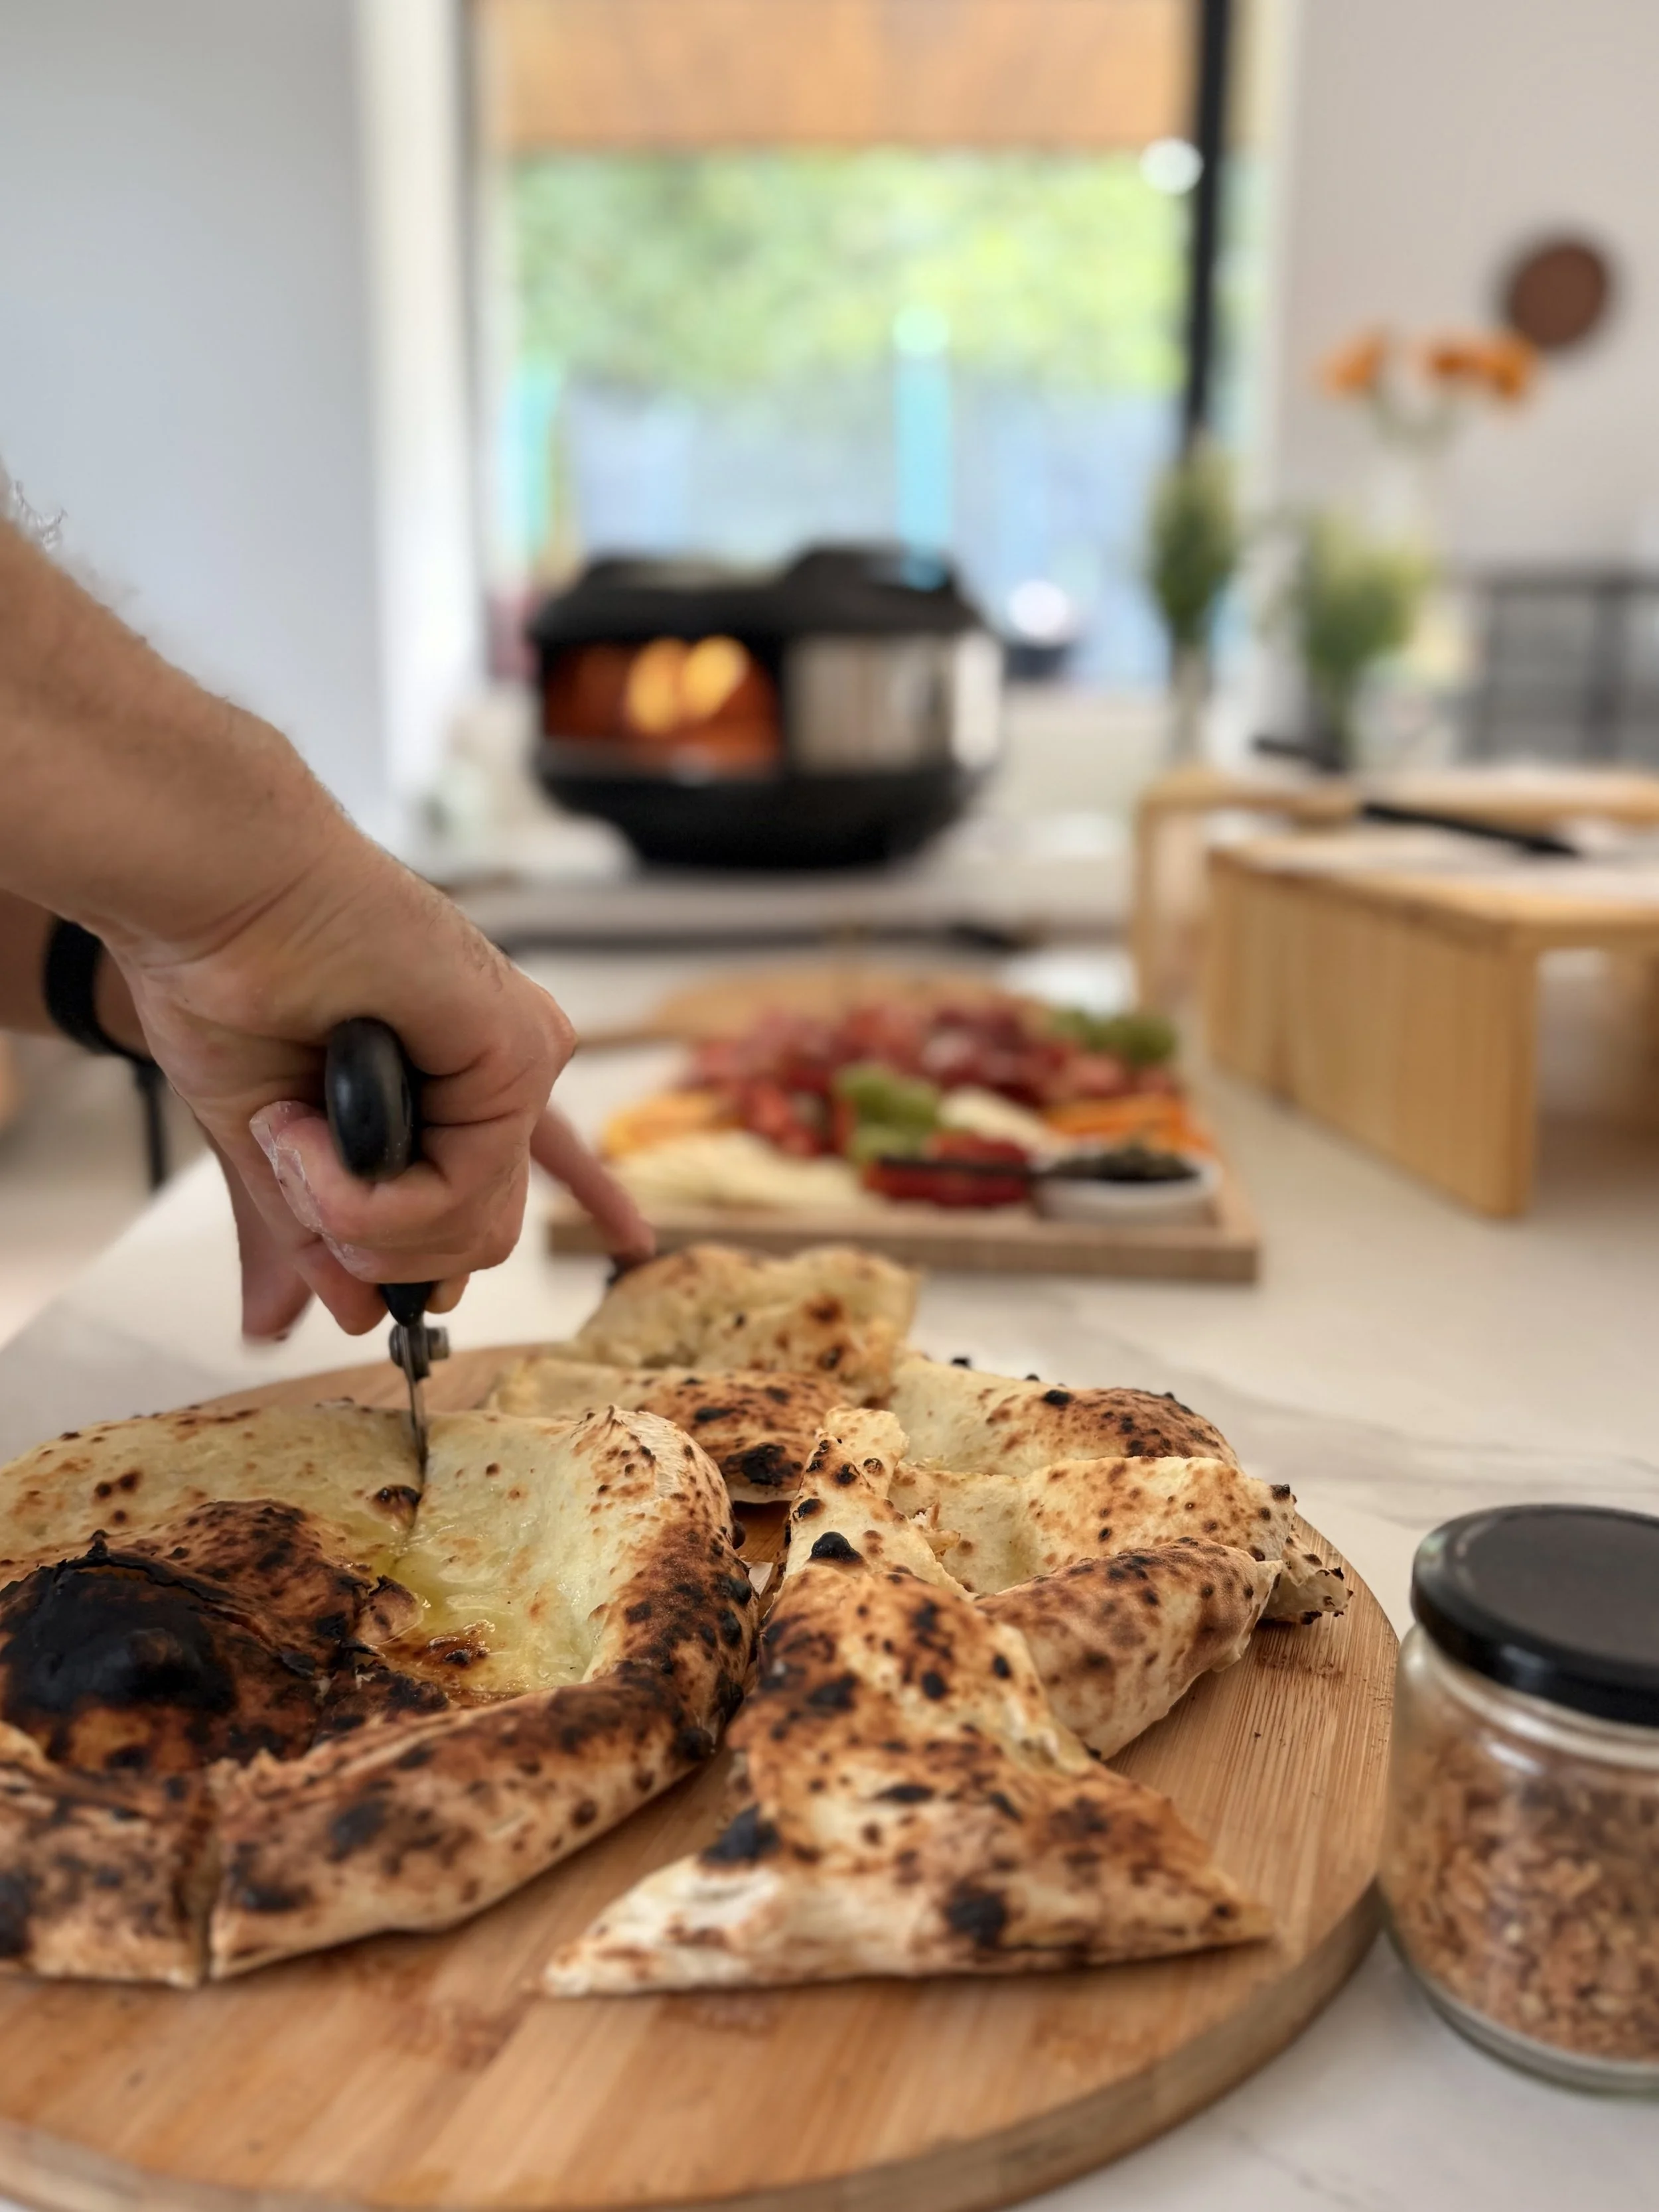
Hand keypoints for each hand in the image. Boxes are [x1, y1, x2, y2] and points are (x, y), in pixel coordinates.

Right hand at [111, 824, 651, 1334]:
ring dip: (358, 1217)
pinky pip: (466, 1193)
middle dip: (379, 1244)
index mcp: (454, 1076)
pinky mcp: (521, 1046)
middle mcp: (501, 1063)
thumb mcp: (274, 1146)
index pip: (551, 1155)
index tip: (637, 1235)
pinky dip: (370, 1192)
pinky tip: (315, 1125)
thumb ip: (327, 1226)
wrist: (215, 903)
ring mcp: (518, 1055)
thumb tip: (359, 1314)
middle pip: (483, 1231)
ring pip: (473, 1229)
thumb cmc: (231, 986)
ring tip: (296, 1138)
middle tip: (304, 1183)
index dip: (596, 1196)